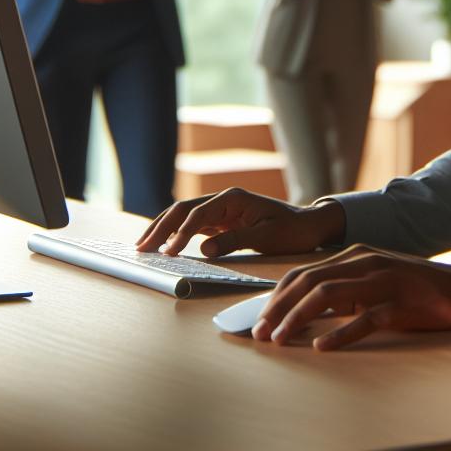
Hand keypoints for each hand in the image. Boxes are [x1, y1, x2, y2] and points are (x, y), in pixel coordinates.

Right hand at [136, 188, 345, 257]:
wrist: (309, 226)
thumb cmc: (292, 230)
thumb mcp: (267, 237)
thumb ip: (235, 241)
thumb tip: (202, 249)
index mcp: (233, 198)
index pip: (197, 215)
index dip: (179, 234)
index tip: (167, 253)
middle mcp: (223, 200)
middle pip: (182, 210)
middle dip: (159, 227)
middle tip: (140, 247)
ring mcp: (221, 210)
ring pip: (184, 217)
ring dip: (163, 230)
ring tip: (143, 246)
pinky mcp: (222, 221)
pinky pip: (193, 226)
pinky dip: (176, 235)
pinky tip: (164, 246)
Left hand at [250, 246, 450, 350]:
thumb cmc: (415, 291)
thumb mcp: (373, 284)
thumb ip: (344, 291)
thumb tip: (305, 313)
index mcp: (354, 256)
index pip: (303, 272)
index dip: (276, 296)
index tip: (259, 319)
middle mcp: (364, 263)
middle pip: (308, 282)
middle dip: (278, 308)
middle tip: (261, 334)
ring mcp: (383, 281)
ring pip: (329, 296)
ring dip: (298, 319)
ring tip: (281, 339)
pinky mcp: (400, 304)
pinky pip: (365, 318)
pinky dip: (340, 333)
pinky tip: (323, 346)